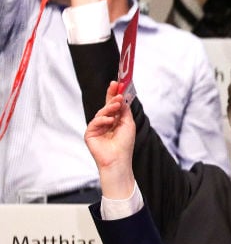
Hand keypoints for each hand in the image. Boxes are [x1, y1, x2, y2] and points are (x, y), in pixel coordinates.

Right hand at [85, 82, 136, 198]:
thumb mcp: (128, 124)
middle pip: (106, 106)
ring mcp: (96, 128)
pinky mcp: (90, 134)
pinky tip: (110, 121)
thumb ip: (124, 111)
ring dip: (109, 107)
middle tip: (116, 89)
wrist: (118, 160)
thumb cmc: (125, 144)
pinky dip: (103, 120)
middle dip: (111, 97)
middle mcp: (105, 123)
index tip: (116, 83)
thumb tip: (122, 97)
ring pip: (101, 113)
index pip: (113, 105)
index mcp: (114, 121)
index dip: (113, 94)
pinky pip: (95, 122)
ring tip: (116, 104)